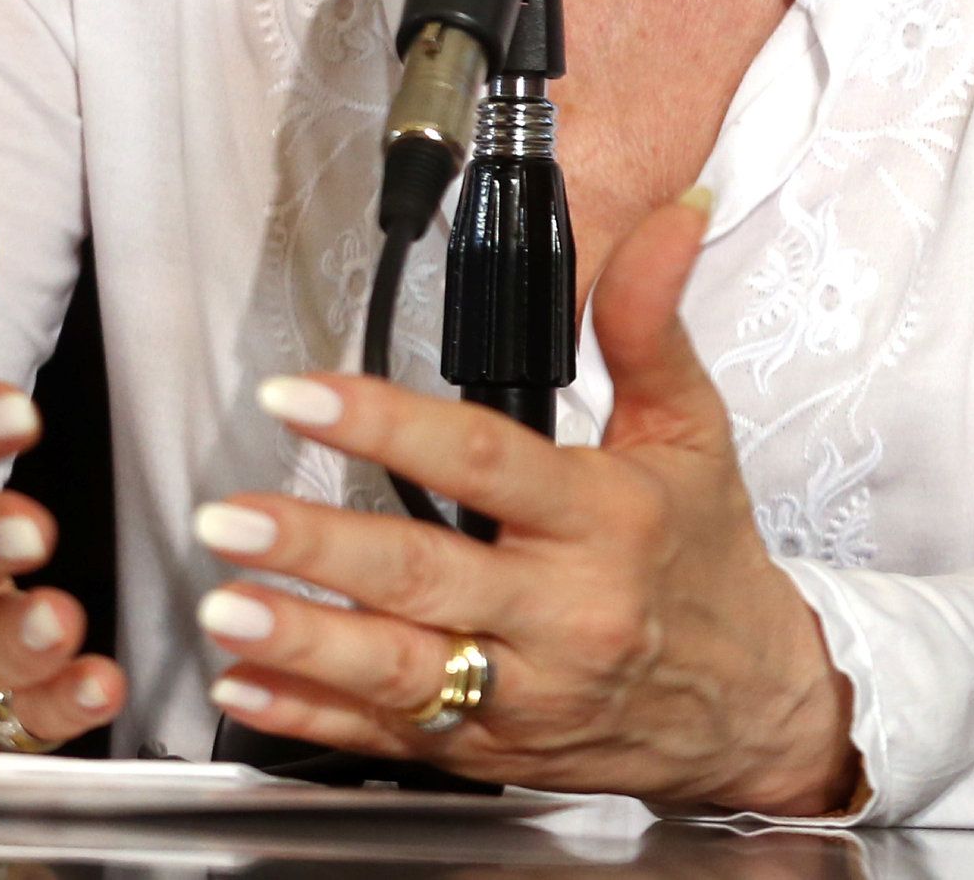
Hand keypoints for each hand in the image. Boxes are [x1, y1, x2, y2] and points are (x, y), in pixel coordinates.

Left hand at [191, 187, 859, 814]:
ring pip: (401, 672)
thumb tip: (670, 220)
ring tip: (224, 604)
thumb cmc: (708, 559)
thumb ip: (650, 322)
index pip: (484, 463)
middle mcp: (562, 613)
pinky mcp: (492, 754)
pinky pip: (391, 740)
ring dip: (304, 641)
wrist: (749, 705)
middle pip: (425, 576)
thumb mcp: (693, 432)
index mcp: (603, 521)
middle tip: (233, 518)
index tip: (306, 395)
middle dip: (318, 548)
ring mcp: (524, 694)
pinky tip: (250, 684)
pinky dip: (313, 718)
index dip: (388, 425)